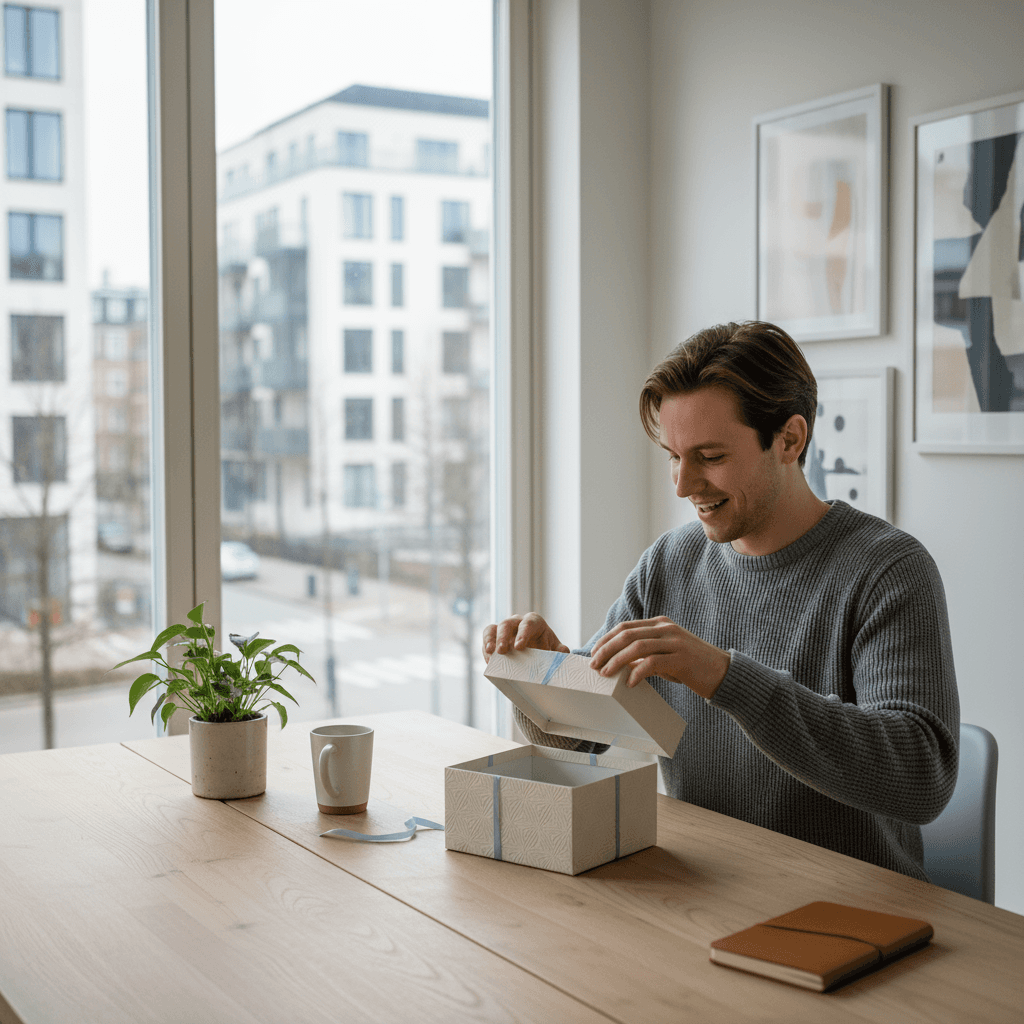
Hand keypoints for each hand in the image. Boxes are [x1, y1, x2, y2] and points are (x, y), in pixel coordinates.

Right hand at [482, 613, 568, 663]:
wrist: (537, 649)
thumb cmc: (545, 645)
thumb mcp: (554, 647)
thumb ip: (559, 650)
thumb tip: (563, 651)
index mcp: (534, 622)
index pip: (528, 623)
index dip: (523, 633)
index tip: (519, 647)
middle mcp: (517, 622)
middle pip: (507, 623)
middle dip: (503, 636)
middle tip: (502, 650)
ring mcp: (504, 629)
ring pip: (493, 628)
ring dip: (490, 640)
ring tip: (490, 653)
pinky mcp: (495, 637)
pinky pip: (487, 637)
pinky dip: (486, 647)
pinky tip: (488, 660)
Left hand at [588, 616, 729, 698]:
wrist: (723, 672)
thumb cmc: (692, 666)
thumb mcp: (666, 655)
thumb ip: (645, 654)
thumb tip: (620, 662)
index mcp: (660, 624)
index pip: (626, 627)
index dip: (607, 639)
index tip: (594, 652)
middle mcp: (666, 628)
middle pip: (627, 635)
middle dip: (606, 649)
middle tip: (594, 664)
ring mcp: (674, 642)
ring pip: (637, 647)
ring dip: (617, 660)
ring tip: (606, 673)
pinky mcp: (681, 658)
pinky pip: (653, 663)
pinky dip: (637, 672)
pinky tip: (630, 683)